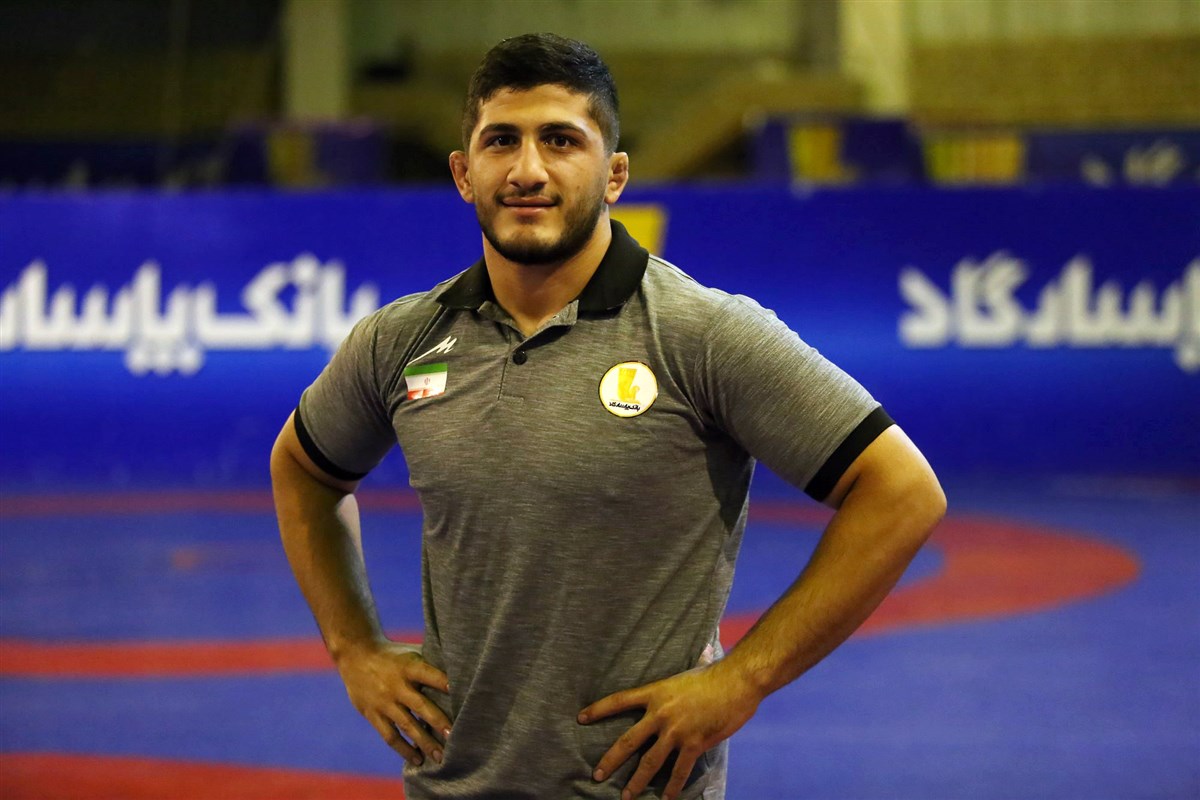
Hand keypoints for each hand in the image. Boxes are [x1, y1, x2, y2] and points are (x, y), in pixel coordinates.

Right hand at [335, 639, 451, 766]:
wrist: (356, 655)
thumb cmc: (394, 655)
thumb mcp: (411, 653)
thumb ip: (431, 665)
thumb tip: (461, 674)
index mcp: (409, 666)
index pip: (430, 675)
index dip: (444, 684)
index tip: (459, 694)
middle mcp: (397, 685)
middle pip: (421, 705)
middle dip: (438, 722)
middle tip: (454, 737)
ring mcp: (384, 702)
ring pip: (407, 725)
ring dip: (424, 742)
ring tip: (440, 757)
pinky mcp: (373, 714)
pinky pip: (390, 736)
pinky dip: (404, 749)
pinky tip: (417, 759)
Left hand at [578, 662, 761, 799]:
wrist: (737, 681)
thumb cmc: (716, 674)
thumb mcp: (692, 671)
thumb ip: (686, 672)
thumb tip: (702, 653)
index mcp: (656, 692)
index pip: (619, 700)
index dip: (598, 709)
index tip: (581, 718)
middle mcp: (660, 713)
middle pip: (628, 741)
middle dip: (611, 760)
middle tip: (597, 775)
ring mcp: (676, 731)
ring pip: (650, 762)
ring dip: (636, 781)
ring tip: (626, 796)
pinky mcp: (694, 743)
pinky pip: (679, 770)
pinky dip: (672, 787)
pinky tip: (665, 798)